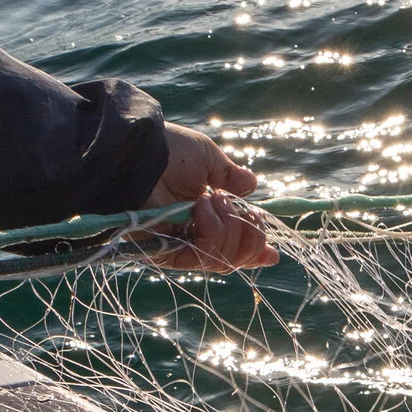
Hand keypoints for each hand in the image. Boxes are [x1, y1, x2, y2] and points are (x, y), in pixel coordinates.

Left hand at [141, 122, 276, 270]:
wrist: (139, 152)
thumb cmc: (169, 151)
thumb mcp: (208, 160)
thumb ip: (230, 178)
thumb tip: (251, 186)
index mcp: (205, 215)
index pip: (233, 243)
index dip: (255, 250)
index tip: (273, 251)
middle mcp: (193, 235)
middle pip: (234, 258)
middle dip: (251, 236)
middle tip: (247, 212)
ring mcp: (179, 246)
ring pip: (222, 260)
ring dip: (229, 229)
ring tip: (212, 200)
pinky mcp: (165, 252)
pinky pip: (202, 258)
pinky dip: (212, 233)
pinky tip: (203, 208)